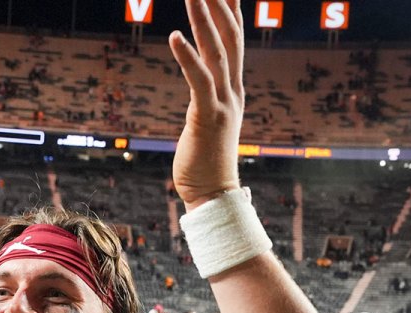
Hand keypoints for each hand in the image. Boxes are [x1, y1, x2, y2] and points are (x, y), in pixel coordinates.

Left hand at [168, 0, 243, 209]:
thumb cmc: (206, 163)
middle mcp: (234, 92)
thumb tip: (200, 84)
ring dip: (204, 19)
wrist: (215, 195)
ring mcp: (223, 103)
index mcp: (234, 91)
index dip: (231, 12)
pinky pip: (198, 80)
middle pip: (230, 37)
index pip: (235, 41)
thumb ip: (208, 98)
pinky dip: (188, 56)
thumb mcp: (209, 122)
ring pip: (217, 52)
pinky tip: (175, 35)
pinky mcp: (207, 117)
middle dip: (221, 5)